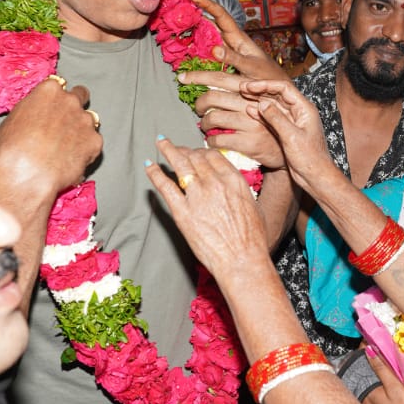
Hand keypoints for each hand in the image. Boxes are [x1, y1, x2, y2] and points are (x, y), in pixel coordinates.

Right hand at [0, 76, 101, 198]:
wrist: (27, 173)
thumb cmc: (13, 148)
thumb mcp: (14, 119)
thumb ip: (33, 110)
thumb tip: (38, 114)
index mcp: (49, 90)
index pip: (58, 86)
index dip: (57, 98)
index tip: (54, 107)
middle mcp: (71, 101)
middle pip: (81, 95)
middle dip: (75, 106)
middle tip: (67, 122)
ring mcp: (86, 121)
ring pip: (90, 120)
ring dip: (82, 128)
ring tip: (68, 145)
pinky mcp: (95, 141)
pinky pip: (93, 142)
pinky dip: (86, 149)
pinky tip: (72, 159)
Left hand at [145, 138, 270, 279]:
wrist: (242, 260)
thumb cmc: (252, 240)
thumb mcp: (254, 207)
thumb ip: (240, 192)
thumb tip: (233, 188)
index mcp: (234, 180)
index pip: (214, 156)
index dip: (202, 151)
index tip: (196, 151)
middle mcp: (215, 183)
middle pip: (196, 157)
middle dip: (185, 150)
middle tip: (176, 147)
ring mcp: (197, 196)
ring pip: (180, 164)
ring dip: (169, 150)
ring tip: (161, 142)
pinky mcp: (182, 212)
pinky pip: (165, 186)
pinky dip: (156, 174)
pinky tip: (150, 166)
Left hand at [186, 77, 286, 169]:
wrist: (287, 150)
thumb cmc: (271, 123)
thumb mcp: (262, 100)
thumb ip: (243, 90)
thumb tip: (214, 83)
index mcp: (253, 90)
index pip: (221, 78)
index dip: (198, 76)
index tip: (183, 77)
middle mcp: (252, 104)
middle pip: (213, 97)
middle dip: (199, 103)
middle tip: (198, 109)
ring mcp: (250, 124)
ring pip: (213, 118)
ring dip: (204, 124)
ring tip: (206, 126)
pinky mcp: (249, 143)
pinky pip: (218, 140)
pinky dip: (210, 142)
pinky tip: (213, 142)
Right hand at [190, 0, 289, 81]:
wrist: (275, 90)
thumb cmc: (267, 76)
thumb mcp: (251, 67)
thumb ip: (233, 58)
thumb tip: (214, 49)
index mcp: (239, 39)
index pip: (222, 17)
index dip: (210, 5)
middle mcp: (232, 42)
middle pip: (212, 24)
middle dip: (199, 15)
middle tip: (182, 11)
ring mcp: (227, 52)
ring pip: (209, 37)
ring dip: (196, 32)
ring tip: (181, 28)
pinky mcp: (223, 63)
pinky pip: (208, 53)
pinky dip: (198, 50)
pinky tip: (187, 51)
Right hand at [240, 78, 334, 191]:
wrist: (316, 177)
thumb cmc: (310, 158)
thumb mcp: (292, 137)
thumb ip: (276, 118)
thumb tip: (261, 103)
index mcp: (305, 109)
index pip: (284, 88)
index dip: (266, 84)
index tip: (250, 86)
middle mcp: (299, 112)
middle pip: (278, 95)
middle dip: (260, 90)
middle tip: (242, 87)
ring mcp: (293, 121)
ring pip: (274, 106)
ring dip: (259, 100)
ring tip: (243, 96)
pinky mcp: (287, 131)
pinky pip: (272, 118)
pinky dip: (261, 113)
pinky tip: (249, 110)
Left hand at [361, 350, 403, 403]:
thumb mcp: (397, 390)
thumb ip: (383, 371)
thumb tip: (370, 352)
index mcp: (368, 388)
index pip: (362, 361)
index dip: (364, 348)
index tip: (367, 338)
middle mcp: (363, 396)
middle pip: (360, 371)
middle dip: (364, 358)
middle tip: (371, 346)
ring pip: (362, 381)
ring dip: (366, 370)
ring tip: (373, 359)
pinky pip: (365, 391)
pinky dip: (368, 382)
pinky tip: (376, 380)